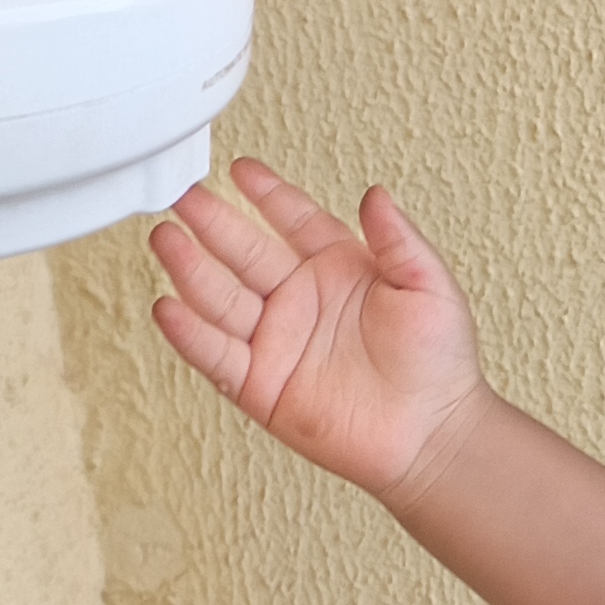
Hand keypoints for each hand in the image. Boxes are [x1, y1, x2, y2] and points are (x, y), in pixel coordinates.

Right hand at [151, 159, 486, 502]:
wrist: (432, 434)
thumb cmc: (439, 364)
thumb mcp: (429, 286)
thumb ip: (399, 239)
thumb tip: (376, 194)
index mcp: (339, 269)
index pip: (294, 220)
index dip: (268, 195)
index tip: (241, 170)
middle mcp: (301, 301)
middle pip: (244, 252)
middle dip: (212, 223)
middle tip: (182, 197)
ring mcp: (277, 342)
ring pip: (222, 299)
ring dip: (191, 270)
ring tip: (165, 239)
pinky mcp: (262, 387)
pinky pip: (218, 356)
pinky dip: (191, 334)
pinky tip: (169, 307)